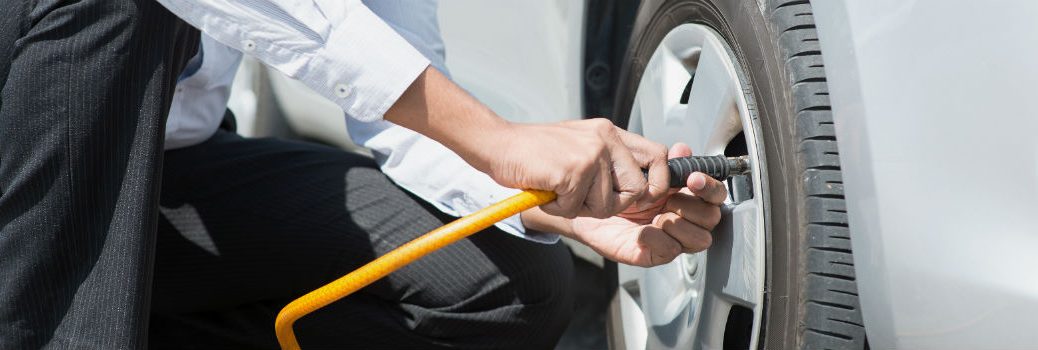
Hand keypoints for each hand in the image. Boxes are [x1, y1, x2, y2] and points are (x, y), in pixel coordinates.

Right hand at [488, 119, 668, 218]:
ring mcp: (590, 154)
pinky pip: (576, 208)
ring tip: (559, 190)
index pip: (658, 156)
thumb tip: (639, 188)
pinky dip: (557, 207)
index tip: (640, 198)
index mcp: (609, 132)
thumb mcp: (580, 145)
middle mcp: (605, 139)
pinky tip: (546, 190)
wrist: (498, 144)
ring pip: (606, 205)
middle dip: (613, 205)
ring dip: (579, 208)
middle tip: (584, 199)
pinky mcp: (573, 170)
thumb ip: (607, 160)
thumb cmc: (534, 152)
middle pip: (637, 189)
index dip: (656, 184)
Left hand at [567, 143, 727, 266]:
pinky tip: (643, 231)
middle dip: (693, 206)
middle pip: (711, 217)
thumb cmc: (614, 187)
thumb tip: (683, 149)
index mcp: (685, 194)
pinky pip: (671, 251)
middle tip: (670, 198)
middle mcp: (683, 217)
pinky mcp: (655, 253)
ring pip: (700, 239)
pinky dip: (659, 239)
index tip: (693, 178)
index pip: (715, 194)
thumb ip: (664, 160)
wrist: (587, 203)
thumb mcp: (639, 167)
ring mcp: (671, 237)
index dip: (710, 187)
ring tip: (658, 215)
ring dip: (680, 224)